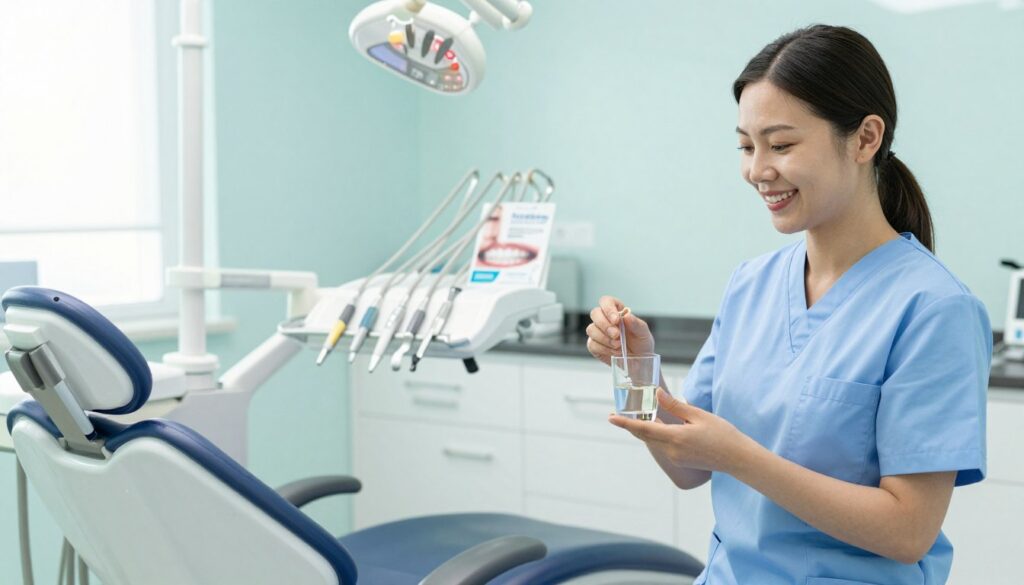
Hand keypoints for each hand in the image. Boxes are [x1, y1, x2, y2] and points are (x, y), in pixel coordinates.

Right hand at [586, 295, 654, 364]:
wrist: (639, 362)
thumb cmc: (641, 344)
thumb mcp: (643, 333)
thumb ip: (636, 324)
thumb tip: (626, 316)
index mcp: (617, 311)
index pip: (606, 301)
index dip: (608, 308)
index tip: (616, 320)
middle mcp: (605, 320)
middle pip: (595, 313)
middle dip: (605, 325)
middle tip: (617, 335)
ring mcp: (597, 332)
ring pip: (591, 329)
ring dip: (605, 339)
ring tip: (618, 346)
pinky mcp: (594, 345)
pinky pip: (592, 344)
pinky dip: (604, 349)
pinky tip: (614, 352)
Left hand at [609, 388, 747, 473]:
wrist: (738, 459)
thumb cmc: (722, 434)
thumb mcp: (699, 415)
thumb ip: (675, 406)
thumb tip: (656, 394)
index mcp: (675, 437)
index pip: (643, 429)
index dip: (625, 423)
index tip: (610, 418)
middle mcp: (671, 451)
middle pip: (645, 436)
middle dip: (632, 425)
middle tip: (618, 415)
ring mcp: (675, 458)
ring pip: (654, 441)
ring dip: (645, 430)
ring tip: (637, 417)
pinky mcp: (680, 461)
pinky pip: (663, 446)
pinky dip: (657, 436)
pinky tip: (659, 426)